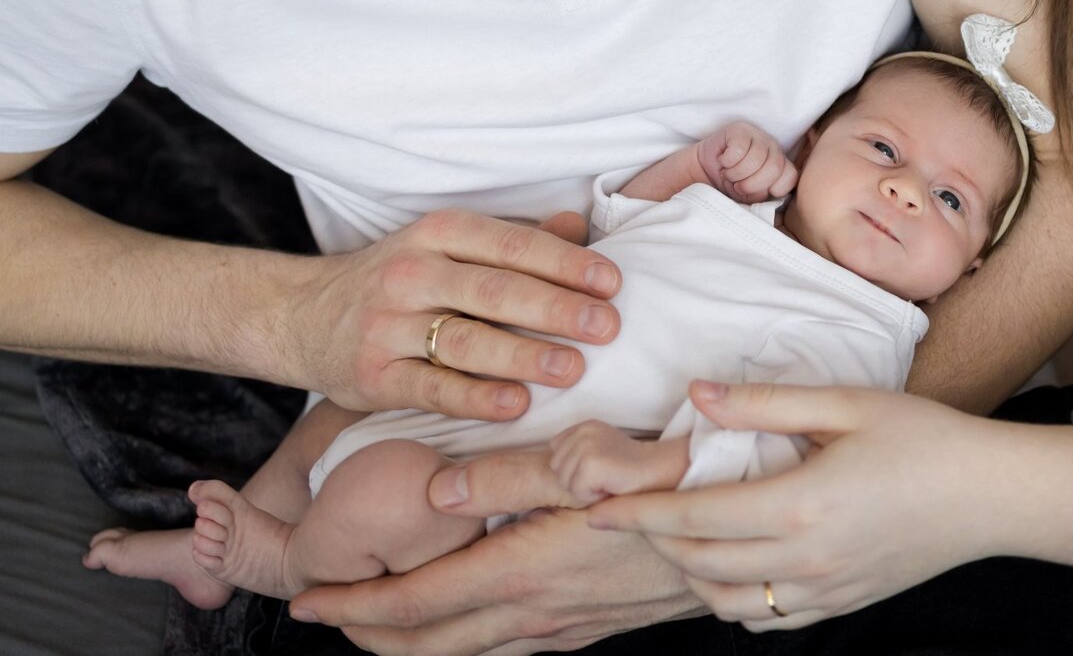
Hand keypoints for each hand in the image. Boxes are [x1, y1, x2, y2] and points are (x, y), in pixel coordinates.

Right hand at [284, 209, 622, 420]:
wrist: (301, 316)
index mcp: (438, 233)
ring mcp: (389, 325)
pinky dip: (476, 398)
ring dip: (523, 355)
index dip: (565, 263)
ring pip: (465, 341)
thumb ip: (513, 240)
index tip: (612, 283)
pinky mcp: (373, 375)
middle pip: (495, 291)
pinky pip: (432, 388)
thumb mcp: (447, 245)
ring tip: (573, 369)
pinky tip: (517, 404)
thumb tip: (579, 226)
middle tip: (607, 327)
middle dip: (556, 309)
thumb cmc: (398, 281)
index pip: (512, 244)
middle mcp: (413, 273)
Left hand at [290, 460, 702, 655]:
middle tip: (327, 616)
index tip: (307, 599)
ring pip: (470, 651)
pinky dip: (467, 639)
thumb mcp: (586, 459)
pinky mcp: (595, 626)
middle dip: (370, 633)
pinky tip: (473, 621)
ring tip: (384, 621)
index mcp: (522, 571)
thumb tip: (437, 496)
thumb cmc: (668, 481)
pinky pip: (511, 646)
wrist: (742, 527)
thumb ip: (507, 475)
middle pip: (430, 643)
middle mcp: (536, 613)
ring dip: (416, 641)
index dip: (355, 605)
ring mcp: (568, 628)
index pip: (416, 603)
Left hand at [550, 421, 685, 505]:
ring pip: (564, 481)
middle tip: (606, 477)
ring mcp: (587, 445)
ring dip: (585, 489)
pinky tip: (611, 487)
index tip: (601, 469)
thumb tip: (547, 468)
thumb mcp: (601, 451)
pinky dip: (592, 496)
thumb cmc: (631, 471)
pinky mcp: (592, 463)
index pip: (555, 451)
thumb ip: (576, 452)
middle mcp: (583, 430)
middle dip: (577, 480)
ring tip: (609, 481)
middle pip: (556, 468)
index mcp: (583, 425)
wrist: (661, 473)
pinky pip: (576, 491)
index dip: (574, 468)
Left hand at [585, 380, 1003, 630]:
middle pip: (699, 564)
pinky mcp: (843, 604)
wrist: (993, 495)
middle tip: (630, 512)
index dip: (636, 515)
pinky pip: (768, 619)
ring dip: (691, 574)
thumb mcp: (845, 403)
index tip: (597, 506)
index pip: (692, 519)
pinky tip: (732, 567)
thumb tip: (696, 396)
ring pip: (727, 603)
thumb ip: (763, 404)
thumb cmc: (924, 438)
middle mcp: (804, 559)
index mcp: (798, 505)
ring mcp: (825, 591)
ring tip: (677, 537)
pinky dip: (733, 600)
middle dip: (654, 542)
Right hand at [696, 122, 798, 202]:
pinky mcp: (740, 130)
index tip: (755, 193)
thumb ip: (761, 195)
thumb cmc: (731, 183)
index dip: (771, 189)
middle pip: (774, 168)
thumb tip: (764, 193)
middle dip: (751, 184)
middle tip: (737, 186)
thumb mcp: (748, 196)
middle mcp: (773, 149)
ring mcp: (758, 136)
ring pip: (755, 159)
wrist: (705, 170)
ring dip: (736, 174)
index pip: (789, 178)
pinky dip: (727, 161)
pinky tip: (723, 161)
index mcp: (781, 166)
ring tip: (728, 174)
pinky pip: (738, 149)